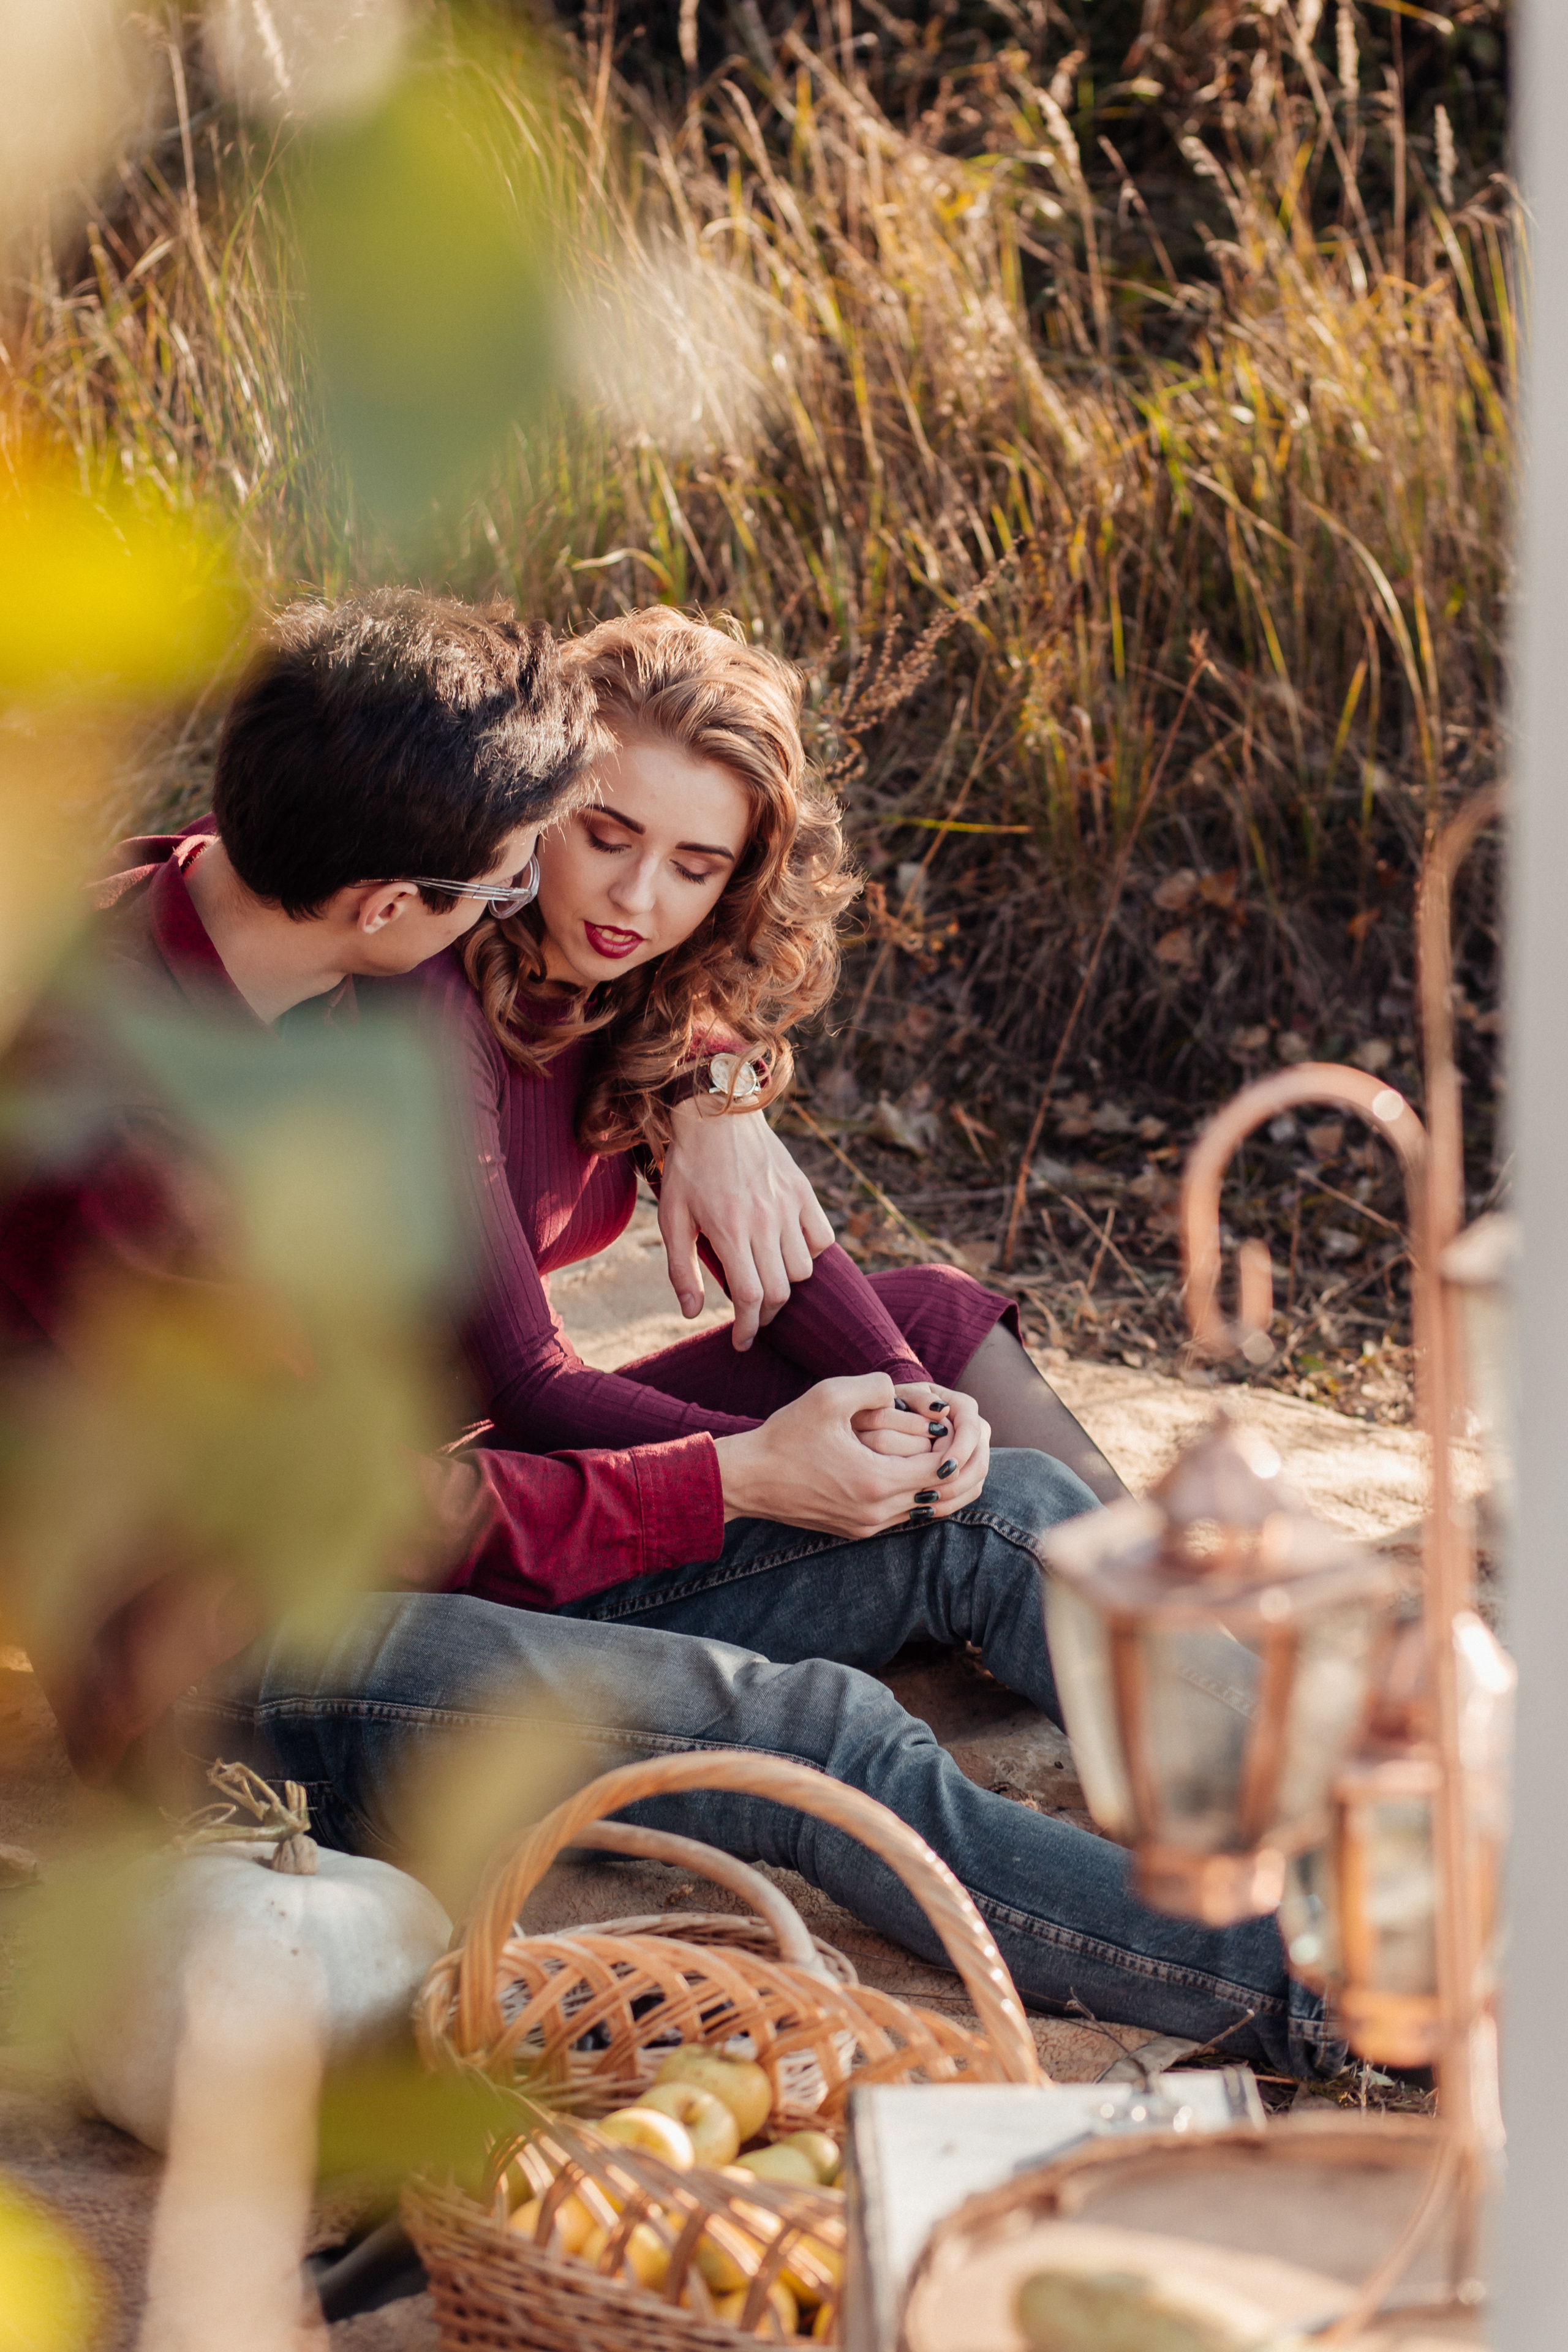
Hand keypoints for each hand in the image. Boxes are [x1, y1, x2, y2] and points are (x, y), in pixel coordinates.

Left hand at [660, 1098, 833, 1349]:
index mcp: (729, 1231)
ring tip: (768, 1280)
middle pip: (780, 1290)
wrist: (716, 1113)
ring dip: (787, 1284)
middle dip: (766, 1314)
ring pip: (803, 1269)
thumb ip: (681, 1269)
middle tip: (752, 1317)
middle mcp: (764, 1222)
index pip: (750, 1298)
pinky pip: (822, 1239)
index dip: (748, 1328)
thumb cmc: (688, 1168)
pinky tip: (789, 1251)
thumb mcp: (672, 1219)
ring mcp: (788, 1206)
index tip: (742, 1341)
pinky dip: (811, 1254)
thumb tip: (693, 1313)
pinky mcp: (804, 1192)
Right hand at [713, 1374, 989, 1537]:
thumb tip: (901, 1390)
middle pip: (947, 1496)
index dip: (959, 1442)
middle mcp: (878, 1511)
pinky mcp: (858, 1530)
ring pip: (932, 1511)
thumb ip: (873, 1386)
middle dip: (967, 1466)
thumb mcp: (828, 1396)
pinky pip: (909, 1516)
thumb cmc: (785, 1435)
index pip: (943, 1467)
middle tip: (975, 1439)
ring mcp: (868, 1525)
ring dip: (952, 1485)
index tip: (956, 1419)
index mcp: (876, 1481)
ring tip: (960, 1455)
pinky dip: (927, 1495)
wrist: (748, 1479)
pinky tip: (928, 1472)